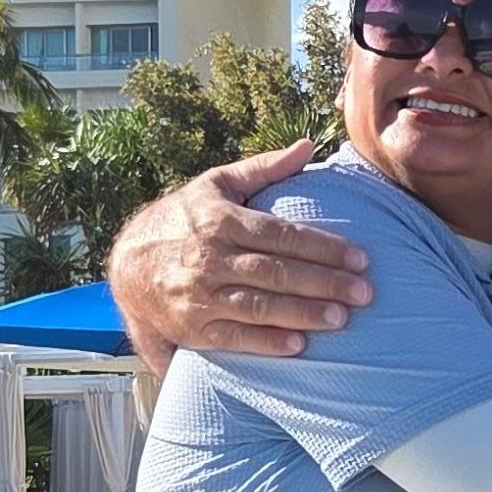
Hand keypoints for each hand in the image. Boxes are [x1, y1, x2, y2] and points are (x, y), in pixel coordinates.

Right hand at [109, 143, 371, 363]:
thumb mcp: (216, 185)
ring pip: (259, 305)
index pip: (281, 235)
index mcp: (221, 220)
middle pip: (276, 272)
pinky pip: (234, 337)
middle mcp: (210, 258)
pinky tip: (298, 345)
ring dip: (302, 313)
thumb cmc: (182, 220)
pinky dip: (266, 342)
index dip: (324, 247)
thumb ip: (265, 168)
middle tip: (365, 293)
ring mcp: (201, 295)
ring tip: (341, 318)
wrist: (127, 264)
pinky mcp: (194, 328)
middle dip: (324, 282)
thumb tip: (308, 146)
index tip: (360, 259)